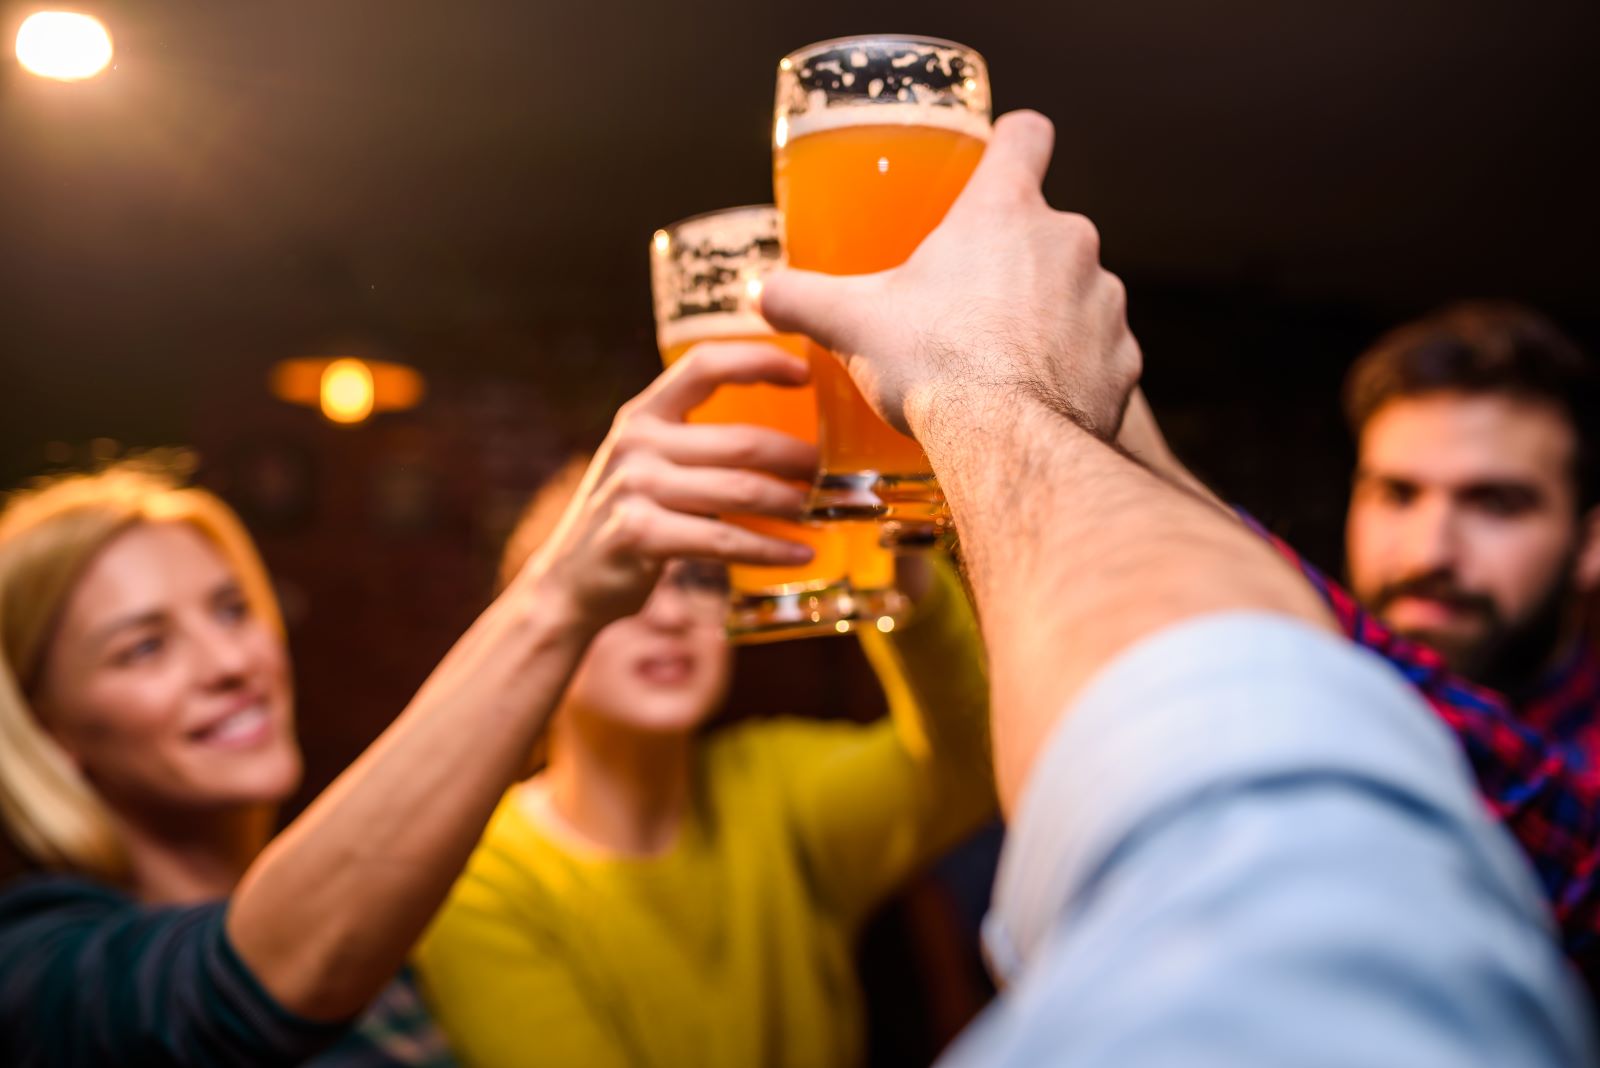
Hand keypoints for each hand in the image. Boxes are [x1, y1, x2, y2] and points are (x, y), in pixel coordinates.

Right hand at [517, 342, 817, 624]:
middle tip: (839, 474)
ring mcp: (635, 488)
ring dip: (793, 505)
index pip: (704, 364)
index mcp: (643, 413)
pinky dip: (768, 548)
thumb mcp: (651, 463)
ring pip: (739, 491)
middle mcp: (636, 442)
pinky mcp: (640, 535)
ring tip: (829, 513)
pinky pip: (722, 538)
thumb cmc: (634, 517)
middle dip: (799, 459)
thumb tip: (792, 438)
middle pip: (740, 442)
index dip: (758, 360)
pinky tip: (803, 554)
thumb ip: (699, 443)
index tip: (807, 370)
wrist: (570, 584)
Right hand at [761, 110, 1140, 440]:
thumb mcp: (852, 322)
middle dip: (1010, 260)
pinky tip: (1033, 395)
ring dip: (1045, 314)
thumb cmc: (932, 365)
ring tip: (999, 358)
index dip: (1009, 145)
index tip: (992, 168)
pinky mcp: (1124, 358)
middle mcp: (1068, 240)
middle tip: (966, 302)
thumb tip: (766, 292)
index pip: (1026, 136)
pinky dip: (1072, 366)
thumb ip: (804, 297)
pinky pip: (1098, 350)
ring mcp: (1105, 299)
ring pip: (1075, 290)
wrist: (1005, 443)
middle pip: (1043, 227)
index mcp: (1004, 210)